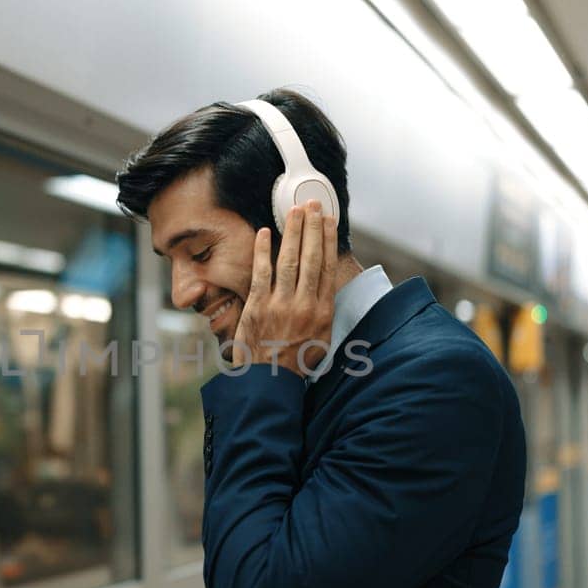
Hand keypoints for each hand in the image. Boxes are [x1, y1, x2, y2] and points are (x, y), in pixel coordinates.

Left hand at [231, 200, 337, 375]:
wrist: (270, 382)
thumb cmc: (296, 361)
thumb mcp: (321, 338)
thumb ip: (323, 310)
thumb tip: (326, 284)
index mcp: (322, 311)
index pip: (326, 267)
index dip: (328, 240)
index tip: (329, 220)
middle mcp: (304, 305)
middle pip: (310, 258)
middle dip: (313, 228)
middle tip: (313, 205)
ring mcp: (280, 304)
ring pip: (289, 260)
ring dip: (293, 233)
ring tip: (295, 211)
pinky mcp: (257, 307)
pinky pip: (261, 273)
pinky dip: (263, 251)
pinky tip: (266, 233)